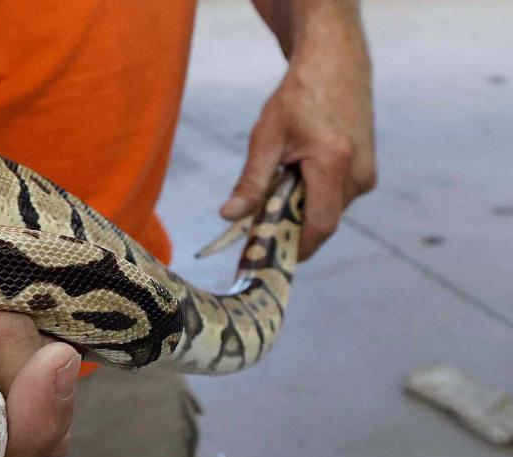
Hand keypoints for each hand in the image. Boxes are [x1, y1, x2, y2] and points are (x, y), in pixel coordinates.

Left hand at [221, 26, 376, 259]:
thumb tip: (229, 216)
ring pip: (329, 211)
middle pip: (322, 223)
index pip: (319, 226)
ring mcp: (367, 173)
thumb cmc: (298, 95)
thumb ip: (251, 181)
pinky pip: (336, 199)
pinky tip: (296, 180)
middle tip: (258, 228)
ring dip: (301, 211)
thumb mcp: (266, 138)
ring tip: (278, 190)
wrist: (334, 62)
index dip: (294, 248)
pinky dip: (313, 198)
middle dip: (291, 229)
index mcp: (334, 164)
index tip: (266, 255)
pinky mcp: (367, 171)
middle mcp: (359, 174)